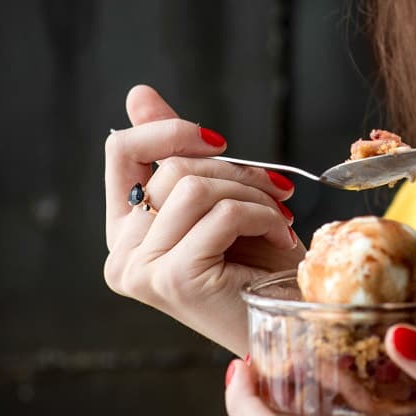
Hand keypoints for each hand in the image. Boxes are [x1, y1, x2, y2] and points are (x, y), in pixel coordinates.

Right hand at [103, 84, 304, 354]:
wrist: (294, 322)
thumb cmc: (260, 265)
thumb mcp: (217, 198)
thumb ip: (175, 152)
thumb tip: (139, 93)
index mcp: (126, 230)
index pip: (121, 150)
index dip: (169, 128)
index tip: (219, 139)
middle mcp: (122, 254)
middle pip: (171, 166)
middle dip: (236, 171)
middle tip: (275, 193)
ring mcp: (143, 270)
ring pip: (194, 185)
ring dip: (252, 194)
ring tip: (276, 219)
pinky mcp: (174, 279)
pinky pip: (222, 214)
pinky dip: (262, 216)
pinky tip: (279, 238)